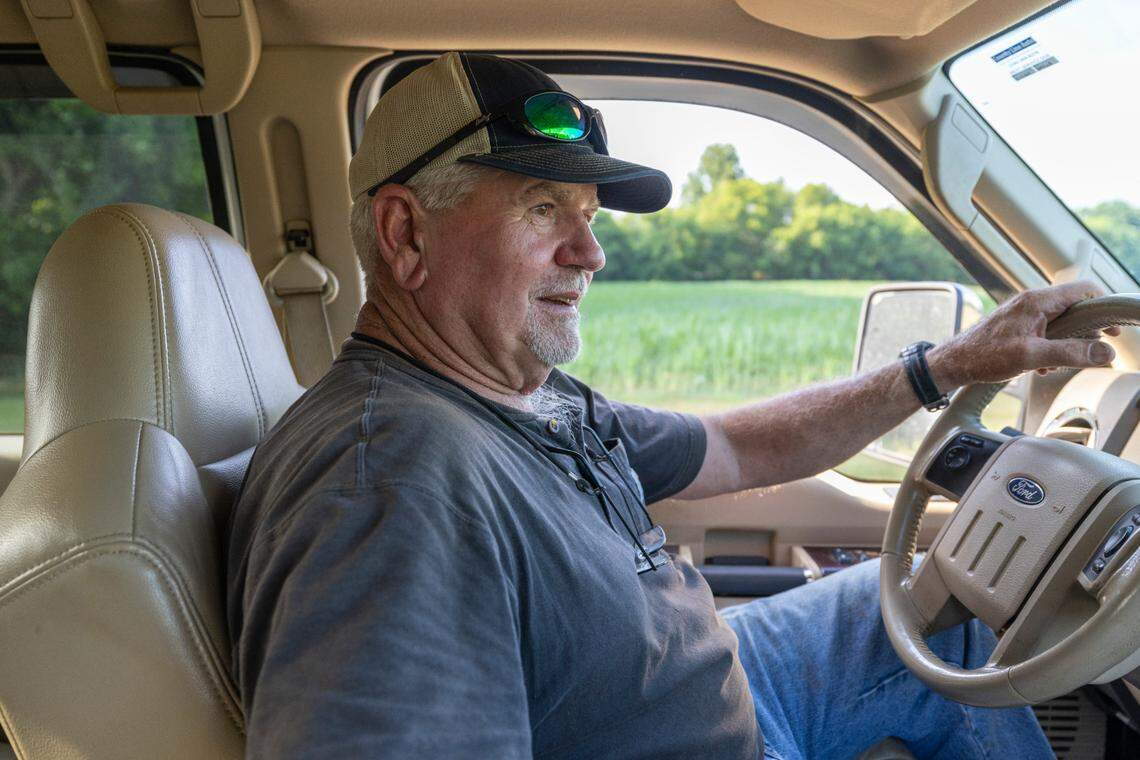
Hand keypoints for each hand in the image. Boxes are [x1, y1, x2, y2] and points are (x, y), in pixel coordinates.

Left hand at [927, 280, 1118, 389]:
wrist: (953, 363)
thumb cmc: (984, 356)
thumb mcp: (1031, 356)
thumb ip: (1070, 353)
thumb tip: (1105, 352)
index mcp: (1037, 301)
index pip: (1083, 289)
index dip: (1103, 306)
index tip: (1112, 329)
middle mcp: (1031, 302)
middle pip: (1074, 307)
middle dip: (1085, 330)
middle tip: (1092, 350)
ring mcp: (1023, 313)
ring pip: (1060, 322)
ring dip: (1065, 343)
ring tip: (1055, 364)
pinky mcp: (1017, 326)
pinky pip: (1045, 332)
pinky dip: (1049, 347)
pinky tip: (1040, 366)